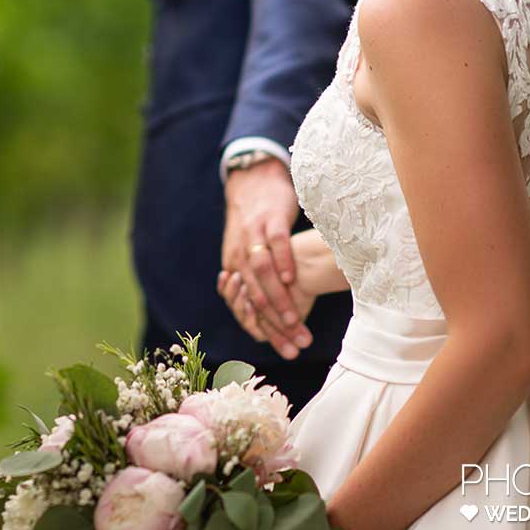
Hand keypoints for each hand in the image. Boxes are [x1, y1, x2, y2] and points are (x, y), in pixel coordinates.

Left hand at [219, 162, 311, 358]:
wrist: (253, 180)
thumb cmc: (257, 223)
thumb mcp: (247, 253)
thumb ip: (253, 280)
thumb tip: (265, 313)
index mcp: (234, 265)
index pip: (247, 305)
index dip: (267, 329)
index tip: (287, 349)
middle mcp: (238, 253)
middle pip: (254, 293)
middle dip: (275, 322)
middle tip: (295, 341)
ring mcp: (252, 235)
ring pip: (262, 273)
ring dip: (278, 298)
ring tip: (294, 319)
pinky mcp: (268, 219)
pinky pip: (273, 243)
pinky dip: (281, 262)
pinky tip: (291, 278)